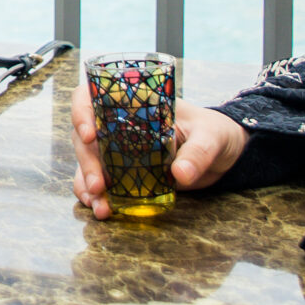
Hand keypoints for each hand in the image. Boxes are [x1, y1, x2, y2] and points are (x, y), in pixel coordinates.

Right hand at [70, 97, 247, 220]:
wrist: (223, 155)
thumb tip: (181, 174)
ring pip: (88, 162)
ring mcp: (119, 150)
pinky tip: (101, 208)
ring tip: (100, 206)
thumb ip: (198, 152)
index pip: (92, 96)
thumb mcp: (210, 137)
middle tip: (98, 186)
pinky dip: (95, 195)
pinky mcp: (125, 172)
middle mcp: (118, 124)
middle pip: (84, 136)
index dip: (81, 111)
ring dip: (87, 184)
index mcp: (133, 104)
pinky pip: (100, 181)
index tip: (89, 135)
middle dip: (87, 162)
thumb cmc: (215, 132)